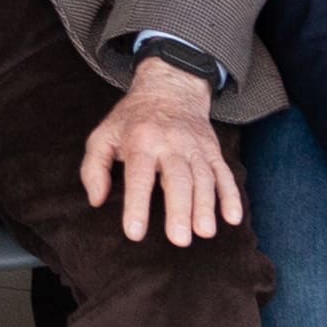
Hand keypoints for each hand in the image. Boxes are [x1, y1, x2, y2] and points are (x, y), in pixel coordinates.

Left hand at [81, 58, 241, 247]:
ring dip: (206, 206)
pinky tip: (233, 217)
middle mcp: (170, 144)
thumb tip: (97, 200)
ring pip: (203, 178)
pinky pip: (224, 174)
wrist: (170, 87)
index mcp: (140, 141)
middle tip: (179, 239)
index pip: (138, 176)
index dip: (136, 204)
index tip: (135, 233)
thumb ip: (94, 168)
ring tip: (205, 233)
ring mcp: (195, 147)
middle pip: (177, 179)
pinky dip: (231, 195)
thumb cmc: (132, 120)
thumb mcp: (103, 135)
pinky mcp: (213, 151)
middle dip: (179, 209)